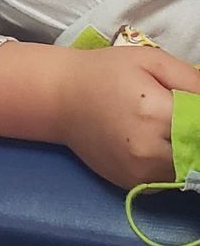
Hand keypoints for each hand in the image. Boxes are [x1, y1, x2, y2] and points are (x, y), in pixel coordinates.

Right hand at [58, 47, 199, 188]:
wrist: (60, 98)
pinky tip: (157, 144)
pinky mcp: (131, 185)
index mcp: (156, 113)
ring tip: (171, 130)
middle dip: (195, 136)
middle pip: (197, 153)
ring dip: (186, 154)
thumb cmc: (106, 72)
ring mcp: (139, 173)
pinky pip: (167, 180)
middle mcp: (149, 150)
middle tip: (183, 119)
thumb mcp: (151, 60)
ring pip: (186, 171)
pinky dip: (170, 165)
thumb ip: (191, 80)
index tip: (193, 110)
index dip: (199, 120)